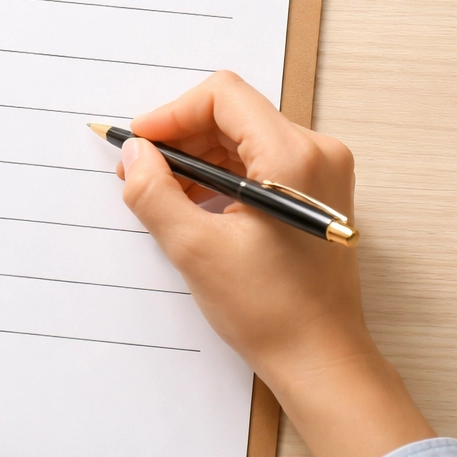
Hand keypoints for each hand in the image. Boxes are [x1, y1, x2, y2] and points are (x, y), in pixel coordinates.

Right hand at [119, 72, 431, 456]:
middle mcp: (317, 153)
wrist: (322, 359)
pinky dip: (224, 175)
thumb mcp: (196, 250)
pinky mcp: (318, 193)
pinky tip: (197, 206)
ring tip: (166, 194)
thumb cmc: (272, 312)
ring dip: (201, 158)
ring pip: (246, 137)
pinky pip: (262, 162)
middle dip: (183, 137)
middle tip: (143, 171)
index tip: (140, 144)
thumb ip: (154, 192)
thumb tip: (134, 155)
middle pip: (234, 114)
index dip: (172, 114)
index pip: (223, 96)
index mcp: (293, 158)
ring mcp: (323, 173)